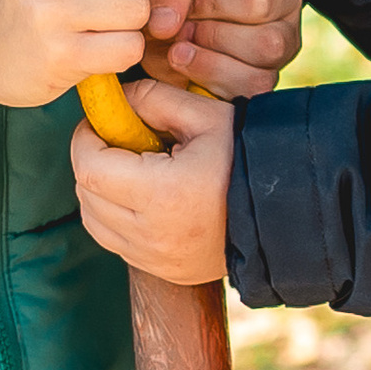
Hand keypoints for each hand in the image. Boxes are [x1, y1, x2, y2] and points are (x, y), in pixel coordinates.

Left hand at [71, 79, 235, 283]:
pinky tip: (142, 197)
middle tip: (115, 141)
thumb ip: (154, 98)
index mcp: (163, 194)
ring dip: (99, 193)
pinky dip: (115, 218)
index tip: (97, 122)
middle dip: (91, 163)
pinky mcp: (162, 270)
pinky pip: (116, 243)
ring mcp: (155, 258)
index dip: (84, 139)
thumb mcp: (206, 116)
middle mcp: (152, 234)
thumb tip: (117, 100)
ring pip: (95, 222)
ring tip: (128, 170)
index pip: (90, 167)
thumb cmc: (248, 157)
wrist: (286, 211)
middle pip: (87, 195)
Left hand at [143, 0, 302, 100]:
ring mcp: (270, 70)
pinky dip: (203, 88)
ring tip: (178, 51)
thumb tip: (165, 24)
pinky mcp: (248, 97)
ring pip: (256, 80)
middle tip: (182, 30)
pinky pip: (236, 104)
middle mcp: (285, 36)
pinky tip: (183, 72)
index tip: (190, 2)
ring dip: (207, 66)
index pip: (260, 1)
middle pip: (267, 45)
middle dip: (214, 38)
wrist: (173, 16)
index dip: (217, 4)